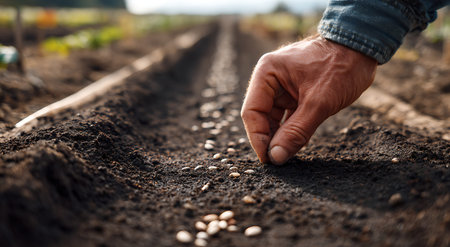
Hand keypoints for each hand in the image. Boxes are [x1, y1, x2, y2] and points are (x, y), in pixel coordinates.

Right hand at [241, 35, 376, 164]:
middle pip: (261, 115)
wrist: (363, 47)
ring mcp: (282, 85)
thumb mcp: (319, 103)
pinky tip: (298, 142)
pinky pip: (287, 115)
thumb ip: (296, 132)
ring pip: (274, 117)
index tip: (267, 159)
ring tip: (289, 153)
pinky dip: (292, 129)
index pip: (252, 111)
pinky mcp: (295, 92)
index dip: (257, 138)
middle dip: (270, 138)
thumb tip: (276, 156)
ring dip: (281, 135)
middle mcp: (270, 78)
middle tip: (279, 160)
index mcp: (268, 73)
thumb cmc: (342, 67)